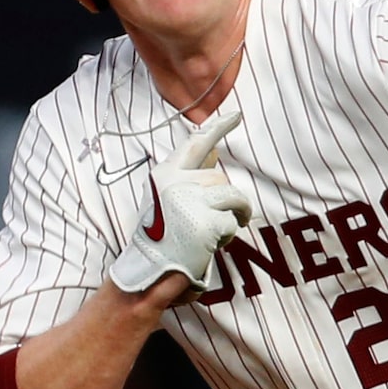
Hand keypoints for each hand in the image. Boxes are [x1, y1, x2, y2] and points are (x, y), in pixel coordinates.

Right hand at [109, 109, 251, 296]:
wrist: (150, 273)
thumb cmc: (162, 241)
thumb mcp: (171, 201)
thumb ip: (191, 177)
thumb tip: (214, 151)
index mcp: (165, 174)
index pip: (196, 143)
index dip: (218, 127)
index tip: (236, 115)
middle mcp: (175, 182)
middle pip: (220, 178)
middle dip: (226, 200)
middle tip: (219, 221)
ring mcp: (190, 200)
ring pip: (232, 196)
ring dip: (236, 214)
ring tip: (224, 230)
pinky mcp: (205, 221)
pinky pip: (232, 222)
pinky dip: (227, 236)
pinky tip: (209, 245)